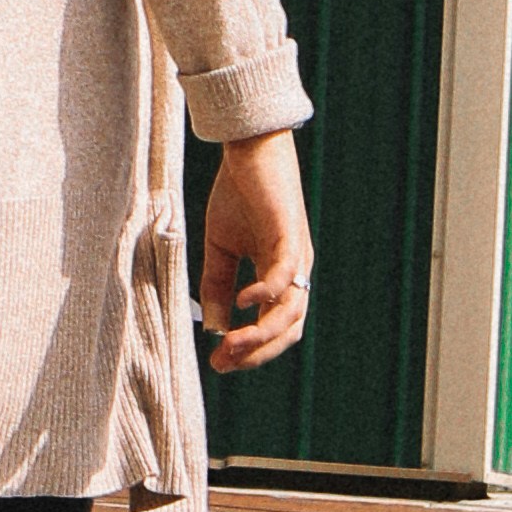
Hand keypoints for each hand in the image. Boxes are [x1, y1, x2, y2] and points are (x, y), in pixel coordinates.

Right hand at [197, 131, 310, 375]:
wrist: (248, 147)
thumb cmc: (238, 193)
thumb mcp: (220, 247)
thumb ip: (219, 286)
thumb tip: (216, 328)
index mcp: (280, 275)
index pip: (273, 327)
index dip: (250, 351)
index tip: (218, 364)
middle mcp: (294, 271)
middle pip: (287, 329)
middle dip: (256, 353)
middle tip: (223, 364)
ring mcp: (295, 254)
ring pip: (289, 311)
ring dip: (261, 335)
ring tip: (232, 346)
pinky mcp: (288, 234)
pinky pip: (284, 275)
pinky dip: (266, 294)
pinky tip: (244, 303)